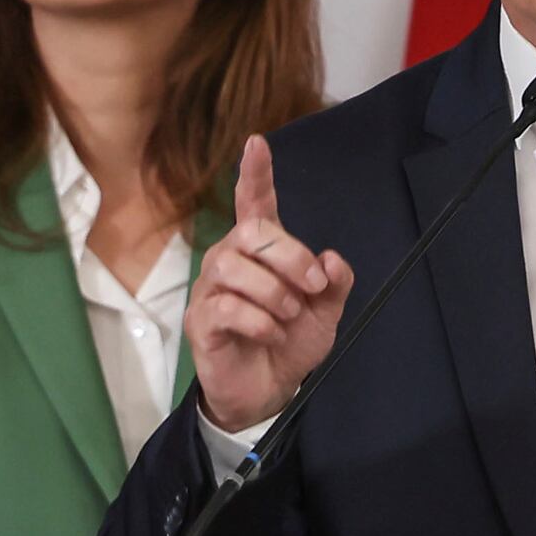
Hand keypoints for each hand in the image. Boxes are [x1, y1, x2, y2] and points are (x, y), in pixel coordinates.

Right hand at [189, 136, 353, 432]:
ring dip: (274, 292)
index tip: (257, 143)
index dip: (255, 174)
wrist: (267, 391)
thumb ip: (334, 283)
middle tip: (313, 285)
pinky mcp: (201, 322)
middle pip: (251, 232)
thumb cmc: (290, 343)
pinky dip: (259, 321)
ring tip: (288, 316)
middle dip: (290, 255)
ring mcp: (211, 291)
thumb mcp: (325, 312)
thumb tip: (331, 258)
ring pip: (235, 268)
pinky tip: (271, 334)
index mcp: (260, 253)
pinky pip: (227, 308)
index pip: (254, 204)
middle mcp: (230, 261)